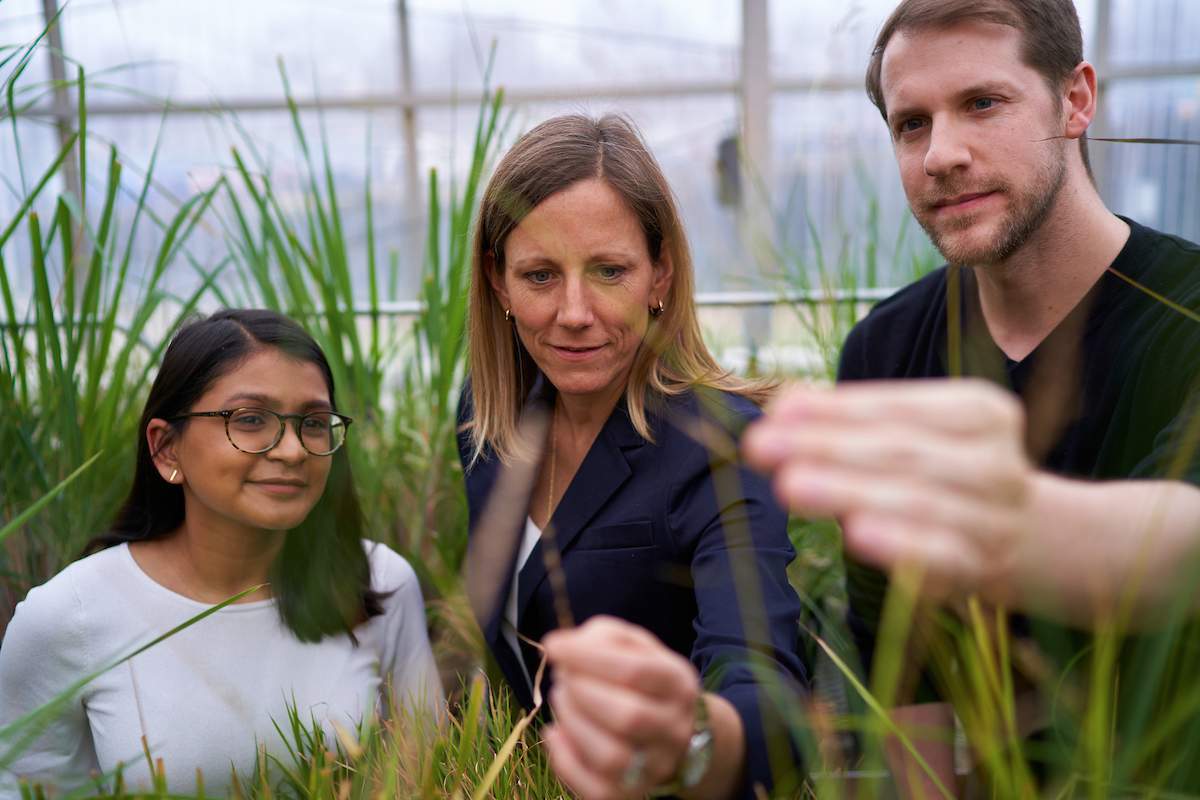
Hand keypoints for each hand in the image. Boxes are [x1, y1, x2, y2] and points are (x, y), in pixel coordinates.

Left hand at [542, 616, 698, 799]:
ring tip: (562, 700)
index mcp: (678, 683)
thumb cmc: (642, 678)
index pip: (635, 671)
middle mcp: (674, 728)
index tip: (552, 645)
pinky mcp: (632, 793)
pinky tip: (556, 734)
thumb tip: (560, 647)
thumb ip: (601, 638)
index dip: (588, 657)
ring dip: (573, 724)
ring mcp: (656, 765)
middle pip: (628, 717)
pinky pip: (597, 791)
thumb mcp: (632, 645)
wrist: (673, 728)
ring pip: (611, 757)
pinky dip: (565, 762)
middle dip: (581, 692)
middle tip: (563, 677)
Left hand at [743, 379, 1034, 602]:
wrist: (1032, 540)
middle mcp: (995, 461)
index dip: (837, 408)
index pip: (900, 405)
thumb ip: (852, 419)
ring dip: (847, 491)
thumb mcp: (913, 434)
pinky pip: (940, 557)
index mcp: (980, 412)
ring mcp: (994, 519)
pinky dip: (899, 546)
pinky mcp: (983, 571)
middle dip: (825, 447)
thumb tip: (785, 405)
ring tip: (788, 485)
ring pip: (915, 501)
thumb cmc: (946, 474)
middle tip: (761, 446)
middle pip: (902, 451)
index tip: (777, 411)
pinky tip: (855, 536)